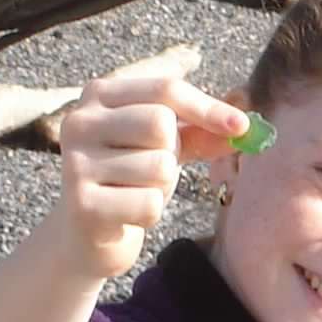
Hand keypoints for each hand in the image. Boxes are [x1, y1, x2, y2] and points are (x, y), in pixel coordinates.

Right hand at [52, 75, 250, 280]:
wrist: (86, 232)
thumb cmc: (130, 179)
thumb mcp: (165, 146)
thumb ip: (201, 130)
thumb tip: (245, 125)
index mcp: (100, 95)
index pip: (164, 89)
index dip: (207, 108)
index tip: (240, 127)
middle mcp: (79, 122)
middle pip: (160, 124)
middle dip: (173, 152)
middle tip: (151, 168)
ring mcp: (76, 163)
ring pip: (159, 167)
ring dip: (161, 186)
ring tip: (135, 191)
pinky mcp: (83, 204)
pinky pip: (150, 204)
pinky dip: (150, 213)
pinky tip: (127, 214)